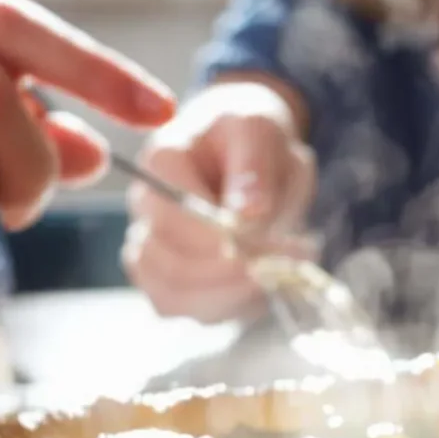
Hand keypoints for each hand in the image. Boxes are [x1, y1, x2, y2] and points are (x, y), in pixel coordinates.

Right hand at [120, 79, 316, 322]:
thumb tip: (250, 215)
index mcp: (161, 164)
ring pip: (171, 296)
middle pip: (169, 265)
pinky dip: (228, 307)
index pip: (176, 216)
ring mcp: (153, 247)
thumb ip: (254, 166)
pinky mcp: (170, 277)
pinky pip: (186, 309)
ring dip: (231, 298)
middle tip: (293, 264)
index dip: (225, 241)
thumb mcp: (260, 129)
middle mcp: (145, 210)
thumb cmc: (248, 132)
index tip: (282, 246)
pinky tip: (262, 286)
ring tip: (280, 278)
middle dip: (233, 276)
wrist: (245, 146)